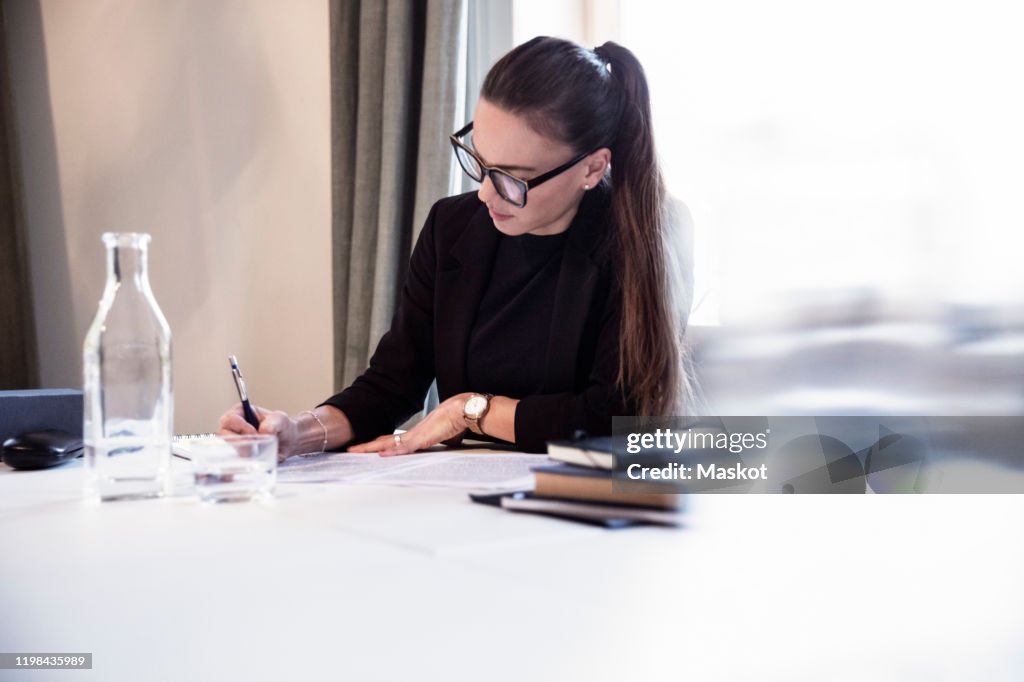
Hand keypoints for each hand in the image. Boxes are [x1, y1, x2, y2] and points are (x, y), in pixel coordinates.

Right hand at [217, 403, 299, 461]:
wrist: (288, 441)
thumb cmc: (281, 426)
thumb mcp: (280, 419)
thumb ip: (272, 423)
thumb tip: (263, 431)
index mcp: (241, 412)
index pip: (230, 419)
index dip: (241, 426)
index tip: (254, 432)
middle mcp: (233, 427)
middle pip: (224, 434)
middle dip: (238, 441)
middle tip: (252, 447)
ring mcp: (235, 441)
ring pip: (227, 447)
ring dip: (241, 451)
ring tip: (255, 453)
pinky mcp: (238, 454)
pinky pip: (233, 459)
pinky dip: (241, 461)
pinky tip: (252, 461)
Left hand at [347, 393, 471, 455]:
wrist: (462, 410)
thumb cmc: (456, 420)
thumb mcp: (447, 435)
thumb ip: (444, 440)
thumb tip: (451, 442)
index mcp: (416, 434)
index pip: (392, 440)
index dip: (379, 444)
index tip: (368, 448)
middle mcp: (412, 433)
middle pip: (384, 441)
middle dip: (366, 446)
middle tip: (350, 449)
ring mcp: (415, 436)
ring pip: (387, 443)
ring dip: (370, 448)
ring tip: (354, 451)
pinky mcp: (422, 438)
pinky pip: (403, 447)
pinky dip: (391, 451)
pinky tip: (381, 455)